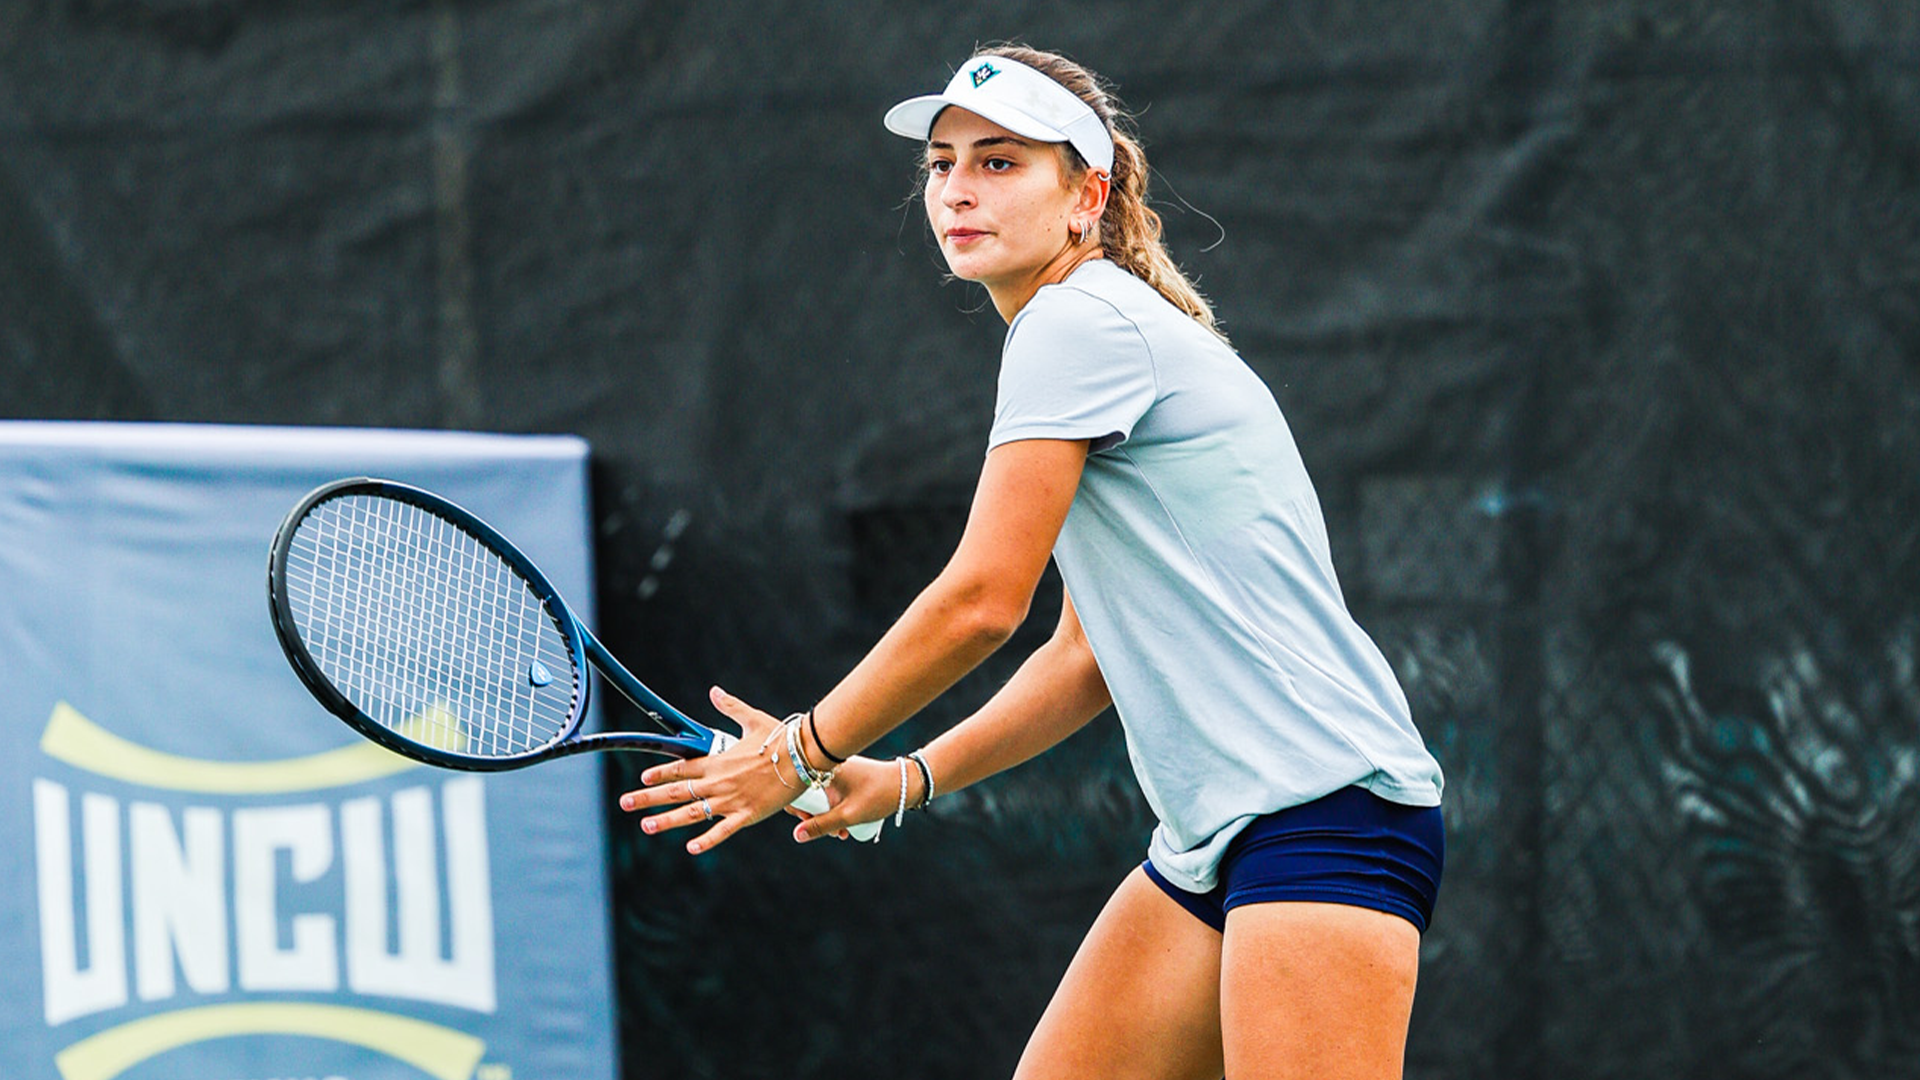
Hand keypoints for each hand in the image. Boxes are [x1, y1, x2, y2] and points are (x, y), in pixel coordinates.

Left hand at [615, 686, 802, 854]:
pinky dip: (707, 840)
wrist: (802, 754)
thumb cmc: (780, 737)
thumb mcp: (751, 719)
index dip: (660, 774)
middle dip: (648, 797)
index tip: (642, 778)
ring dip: (666, 820)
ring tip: (646, 826)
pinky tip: (691, 847)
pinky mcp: (747, 814)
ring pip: (691, 812)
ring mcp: (731, 800)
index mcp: (717, 761)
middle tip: (625, 803)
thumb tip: (715, 691)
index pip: (681, 768)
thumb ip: (730, 707)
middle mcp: (718, 781)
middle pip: (676, 791)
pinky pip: (723, 830)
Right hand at [792, 755, 910, 843]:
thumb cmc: (878, 795)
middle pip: (807, 794)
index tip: (808, 824)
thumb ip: (821, 826)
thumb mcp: (848, 815)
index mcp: (823, 768)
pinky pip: (831, 794)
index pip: (794, 787)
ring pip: (820, 796)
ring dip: (826, 816)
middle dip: (815, 817)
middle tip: (831, 832)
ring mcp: (836, 770)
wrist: (907, 783)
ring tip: (842, 832)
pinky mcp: (846, 776)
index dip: (797, 809)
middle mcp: (826, 765)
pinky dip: (835, 809)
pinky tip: (847, 825)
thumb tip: (796, 835)